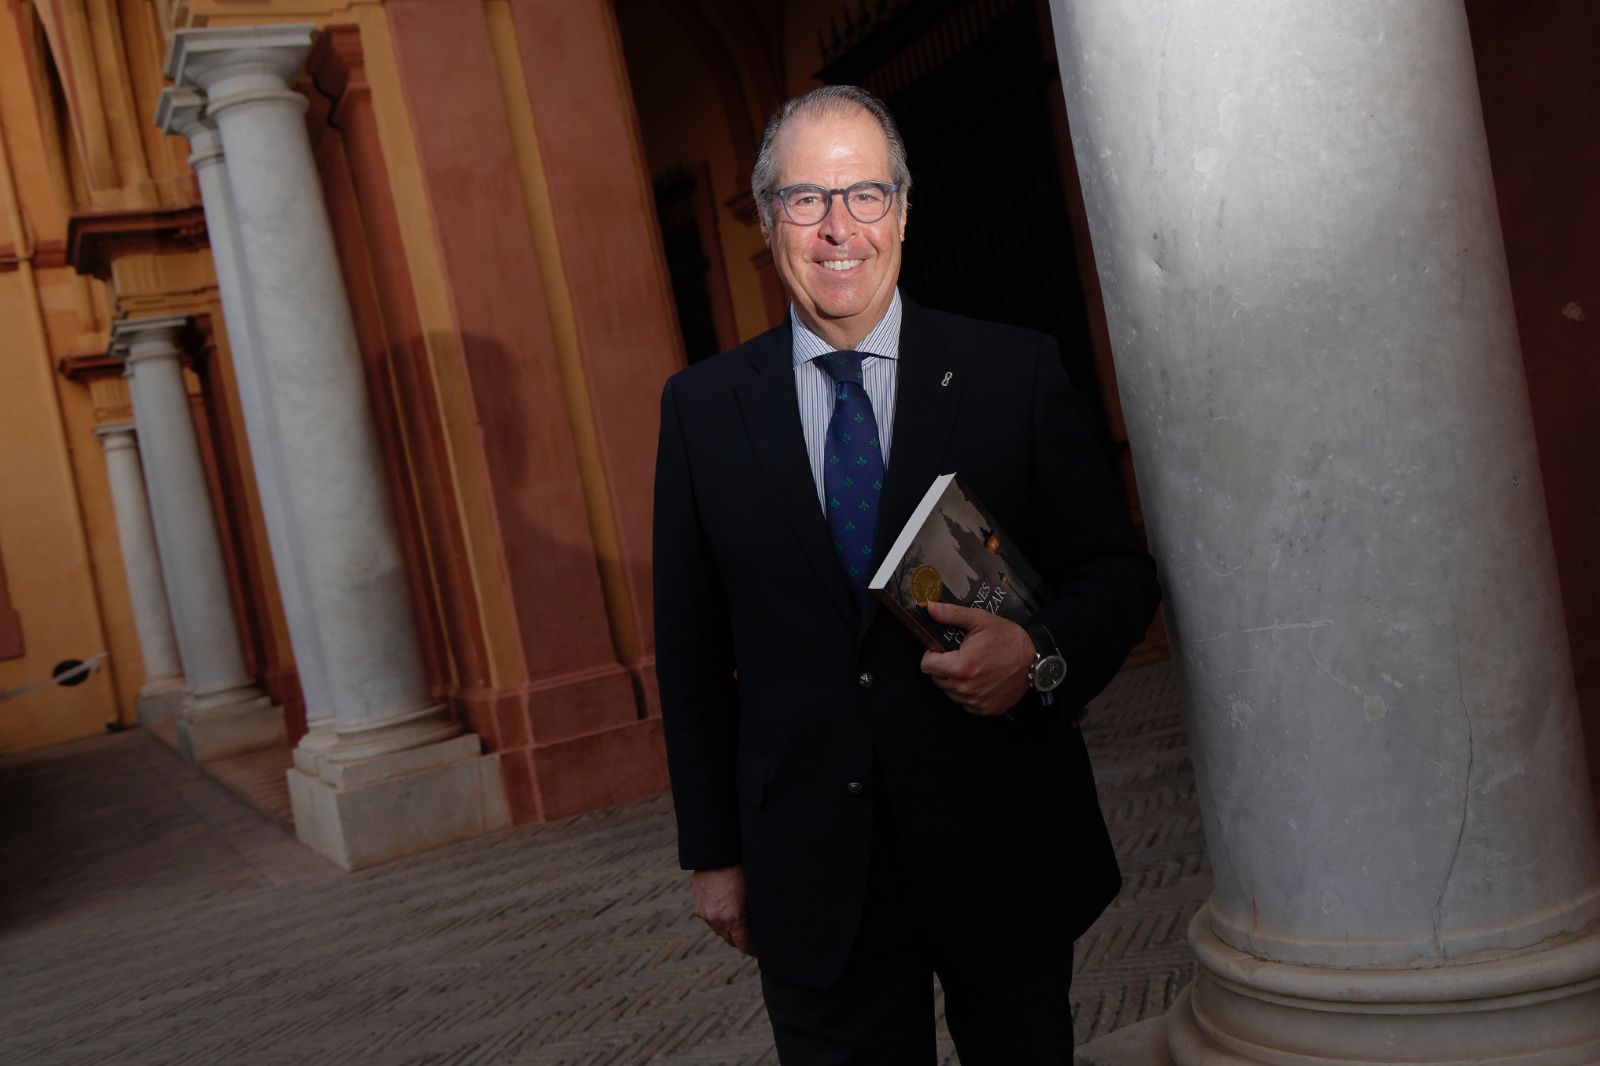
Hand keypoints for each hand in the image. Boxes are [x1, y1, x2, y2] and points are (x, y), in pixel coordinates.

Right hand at [692, 865, 754, 954]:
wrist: (715, 854)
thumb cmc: (739, 869)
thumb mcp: (752, 892)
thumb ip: (754, 912)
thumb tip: (763, 923)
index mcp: (733, 918)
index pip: (744, 946)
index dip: (754, 949)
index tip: (762, 948)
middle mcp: (717, 920)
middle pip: (731, 941)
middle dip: (742, 940)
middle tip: (753, 937)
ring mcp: (705, 915)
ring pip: (720, 931)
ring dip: (730, 930)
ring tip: (741, 922)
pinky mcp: (698, 907)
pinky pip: (711, 920)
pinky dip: (719, 919)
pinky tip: (727, 909)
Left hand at [920, 602, 1034, 716]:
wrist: (1035, 660)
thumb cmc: (1008, 639)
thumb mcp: (980, 620)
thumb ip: (952, 615)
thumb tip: (930, 608)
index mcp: (959, 667)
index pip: (927, 666)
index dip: (932, 655)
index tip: (942, 650)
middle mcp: (965, 689)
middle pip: (937, 680)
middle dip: (943, 667)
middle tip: (960, 656)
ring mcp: (975, 702)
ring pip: (950, 693)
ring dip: (955, 682)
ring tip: (972, 668)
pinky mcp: (986, 710)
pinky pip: (965, 704)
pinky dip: (968, 694)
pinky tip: (980, 681)